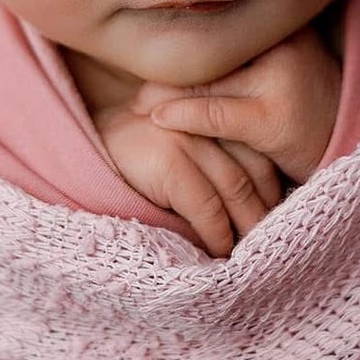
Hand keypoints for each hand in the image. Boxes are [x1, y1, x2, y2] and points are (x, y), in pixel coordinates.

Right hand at [92, 100, 283, 257]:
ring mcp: (184, 136)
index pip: (258, 148)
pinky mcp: (167, 160)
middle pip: (253, 168)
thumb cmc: (139, 161)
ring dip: (247, 226)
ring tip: (252, 252)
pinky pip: (207, 205)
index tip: (278, 216)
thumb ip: (216, 162)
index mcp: (209, 107)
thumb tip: (259, 210)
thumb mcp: (185, 150)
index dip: (272, 187)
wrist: (81, 156)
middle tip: (271, 241)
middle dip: (265, 210)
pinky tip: (219, 251)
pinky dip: (218, 234)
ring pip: (236, 187)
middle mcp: (201, 116)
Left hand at [129, 23, 341, 183]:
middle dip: (166, 68)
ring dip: (163, 95)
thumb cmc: (305, 106)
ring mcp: (281, 79)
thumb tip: (187, 28)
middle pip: (209, 51)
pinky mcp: (274, 118)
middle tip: (133, 78)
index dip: (181, 30)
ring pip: (204, 82)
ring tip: (136, 104)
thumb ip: (245, 50)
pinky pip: (213, 112)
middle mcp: (284, 43)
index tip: (146, 36)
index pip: (220, 20)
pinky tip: (158, 119)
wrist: (350, 146)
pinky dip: (181, 116)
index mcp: (282, 24)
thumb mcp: (279, 66)